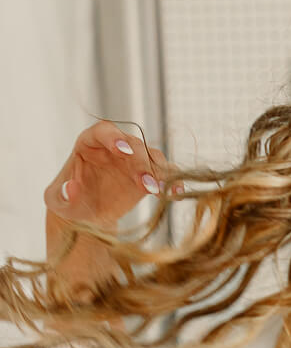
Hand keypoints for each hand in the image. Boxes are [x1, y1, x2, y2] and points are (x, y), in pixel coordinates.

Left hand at [44, 120, 176, 230]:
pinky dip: (172, 181)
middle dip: (141, 162)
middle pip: (133, 145)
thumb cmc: (69, 204)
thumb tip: (72, 188)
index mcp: (89, 143)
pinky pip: (165, 173)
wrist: (88, 216)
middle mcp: (115, 146)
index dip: (113, 138)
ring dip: (159, 171)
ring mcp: (134, 160)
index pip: (103, 131)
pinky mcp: (148, 175)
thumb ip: (63, 195)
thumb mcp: (58, 202)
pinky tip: (175, 193)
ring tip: (160, 190)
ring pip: (152, 156)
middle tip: (145, 182)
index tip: (121, 150)